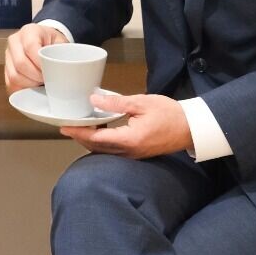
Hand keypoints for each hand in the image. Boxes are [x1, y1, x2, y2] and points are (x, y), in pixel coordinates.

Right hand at [4, 22, 66, 90]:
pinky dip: (23, 89)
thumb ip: (62, 54)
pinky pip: (11, 84)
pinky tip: (33, 88)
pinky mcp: (6, 69)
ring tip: (41, 83)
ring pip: (14, 76)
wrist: (44, 41)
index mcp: (29, 31)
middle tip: (47, 79)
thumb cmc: (53, 42)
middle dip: (36, 76)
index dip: (40, 63)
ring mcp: (8, 56)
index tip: (51, 71)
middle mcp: (14, 42)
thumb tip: (64, 70)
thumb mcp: (61, 42)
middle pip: (20, 63)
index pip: (30, 47)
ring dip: (30, 84)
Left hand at [60, 93, 192, 158]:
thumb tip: (94, 100)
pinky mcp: (137, 154)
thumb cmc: (169, 113)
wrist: (191, 127)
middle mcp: (129, 152)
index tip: (64, 126)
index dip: (78, 132)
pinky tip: (98, 133)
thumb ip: (116, 103)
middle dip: (80, 137)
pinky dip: (102, 144)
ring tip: (78, 128)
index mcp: (129, 139)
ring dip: (90, 141)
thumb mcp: (141, 102)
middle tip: (66, 126)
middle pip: (97, 148)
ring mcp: (134, 155)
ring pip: (104, 152)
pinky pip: (114, 151)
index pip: (96, 138)